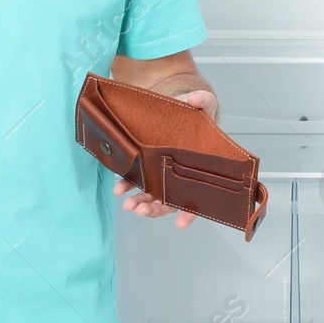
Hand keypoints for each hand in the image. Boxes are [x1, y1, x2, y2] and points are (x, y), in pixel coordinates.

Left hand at [113, 89, 217, 230]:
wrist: (179, 109)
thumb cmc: (199, 114)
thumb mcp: (205, 104)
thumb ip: (203, 101)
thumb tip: (195, 100)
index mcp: (200, 170)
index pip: (198, 197)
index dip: (189, 212)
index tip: (180, 222)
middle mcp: (181, 178)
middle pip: (169, 202)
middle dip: (155, 209)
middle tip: (141, 210)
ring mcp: (162, 175)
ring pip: (152, 197)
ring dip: (140, 202)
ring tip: (127, 204)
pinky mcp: (147, 167)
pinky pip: (137, 181)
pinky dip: (128, 186)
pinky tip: (119, 188)